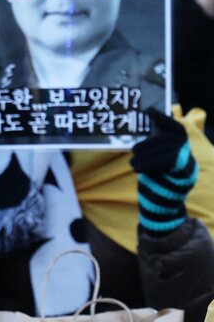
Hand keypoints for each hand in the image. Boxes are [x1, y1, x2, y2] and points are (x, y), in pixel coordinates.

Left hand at [134, 108, 196, 235]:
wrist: (159, 210)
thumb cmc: (154, 184)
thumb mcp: (153, 163)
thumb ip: (153, 148)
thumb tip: (144, 128)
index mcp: (182, 153)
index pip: (177, 131)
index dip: (164, 119)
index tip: (149, 111)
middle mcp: (188, 160)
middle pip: (172, 140)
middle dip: (150, 142)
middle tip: (134, 150)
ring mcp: (186, 170)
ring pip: (168, 151)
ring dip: (146, 154)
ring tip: (133, 162)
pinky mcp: (180, 178)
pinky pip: (166, 162)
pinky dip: (149, 162)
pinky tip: (137, 167)